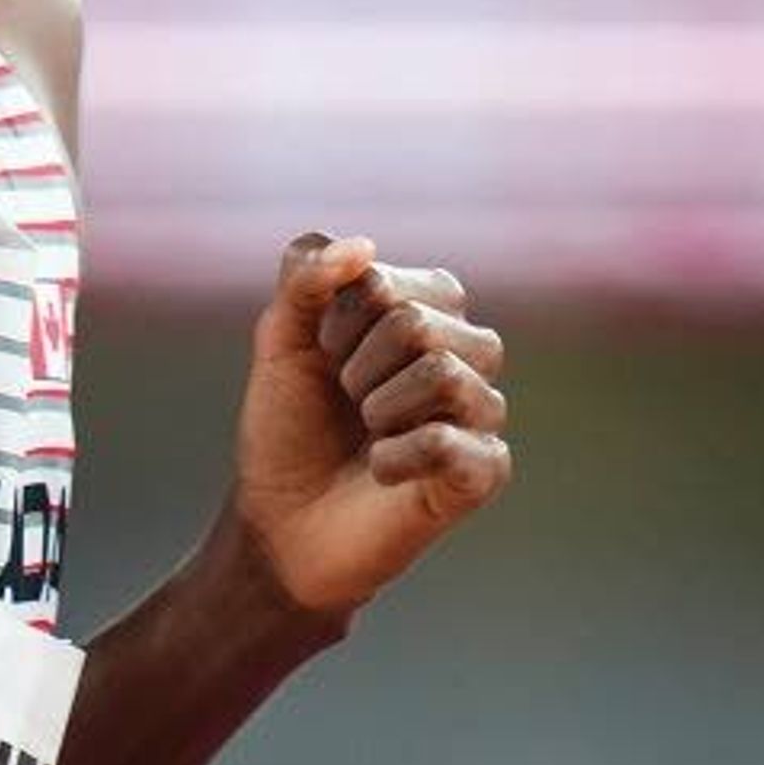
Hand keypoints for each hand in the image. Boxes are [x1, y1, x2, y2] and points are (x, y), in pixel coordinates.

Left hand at [228, 232, 513, 619]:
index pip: (387, 281)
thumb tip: (362, 244)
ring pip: (445, 373)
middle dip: (355, 364)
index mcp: (424, 312)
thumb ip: (306, 278)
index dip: (336, 320)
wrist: (280, 520)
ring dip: (377, 406)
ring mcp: (479, 414)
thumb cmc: (288, 427)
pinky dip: (394, 454)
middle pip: (418, 323)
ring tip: (366, 432)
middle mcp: (464, 356)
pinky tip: (380, 469)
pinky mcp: (484, 470)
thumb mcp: (279, 340)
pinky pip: (451, 440)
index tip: (321, 356)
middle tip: (346, 401)